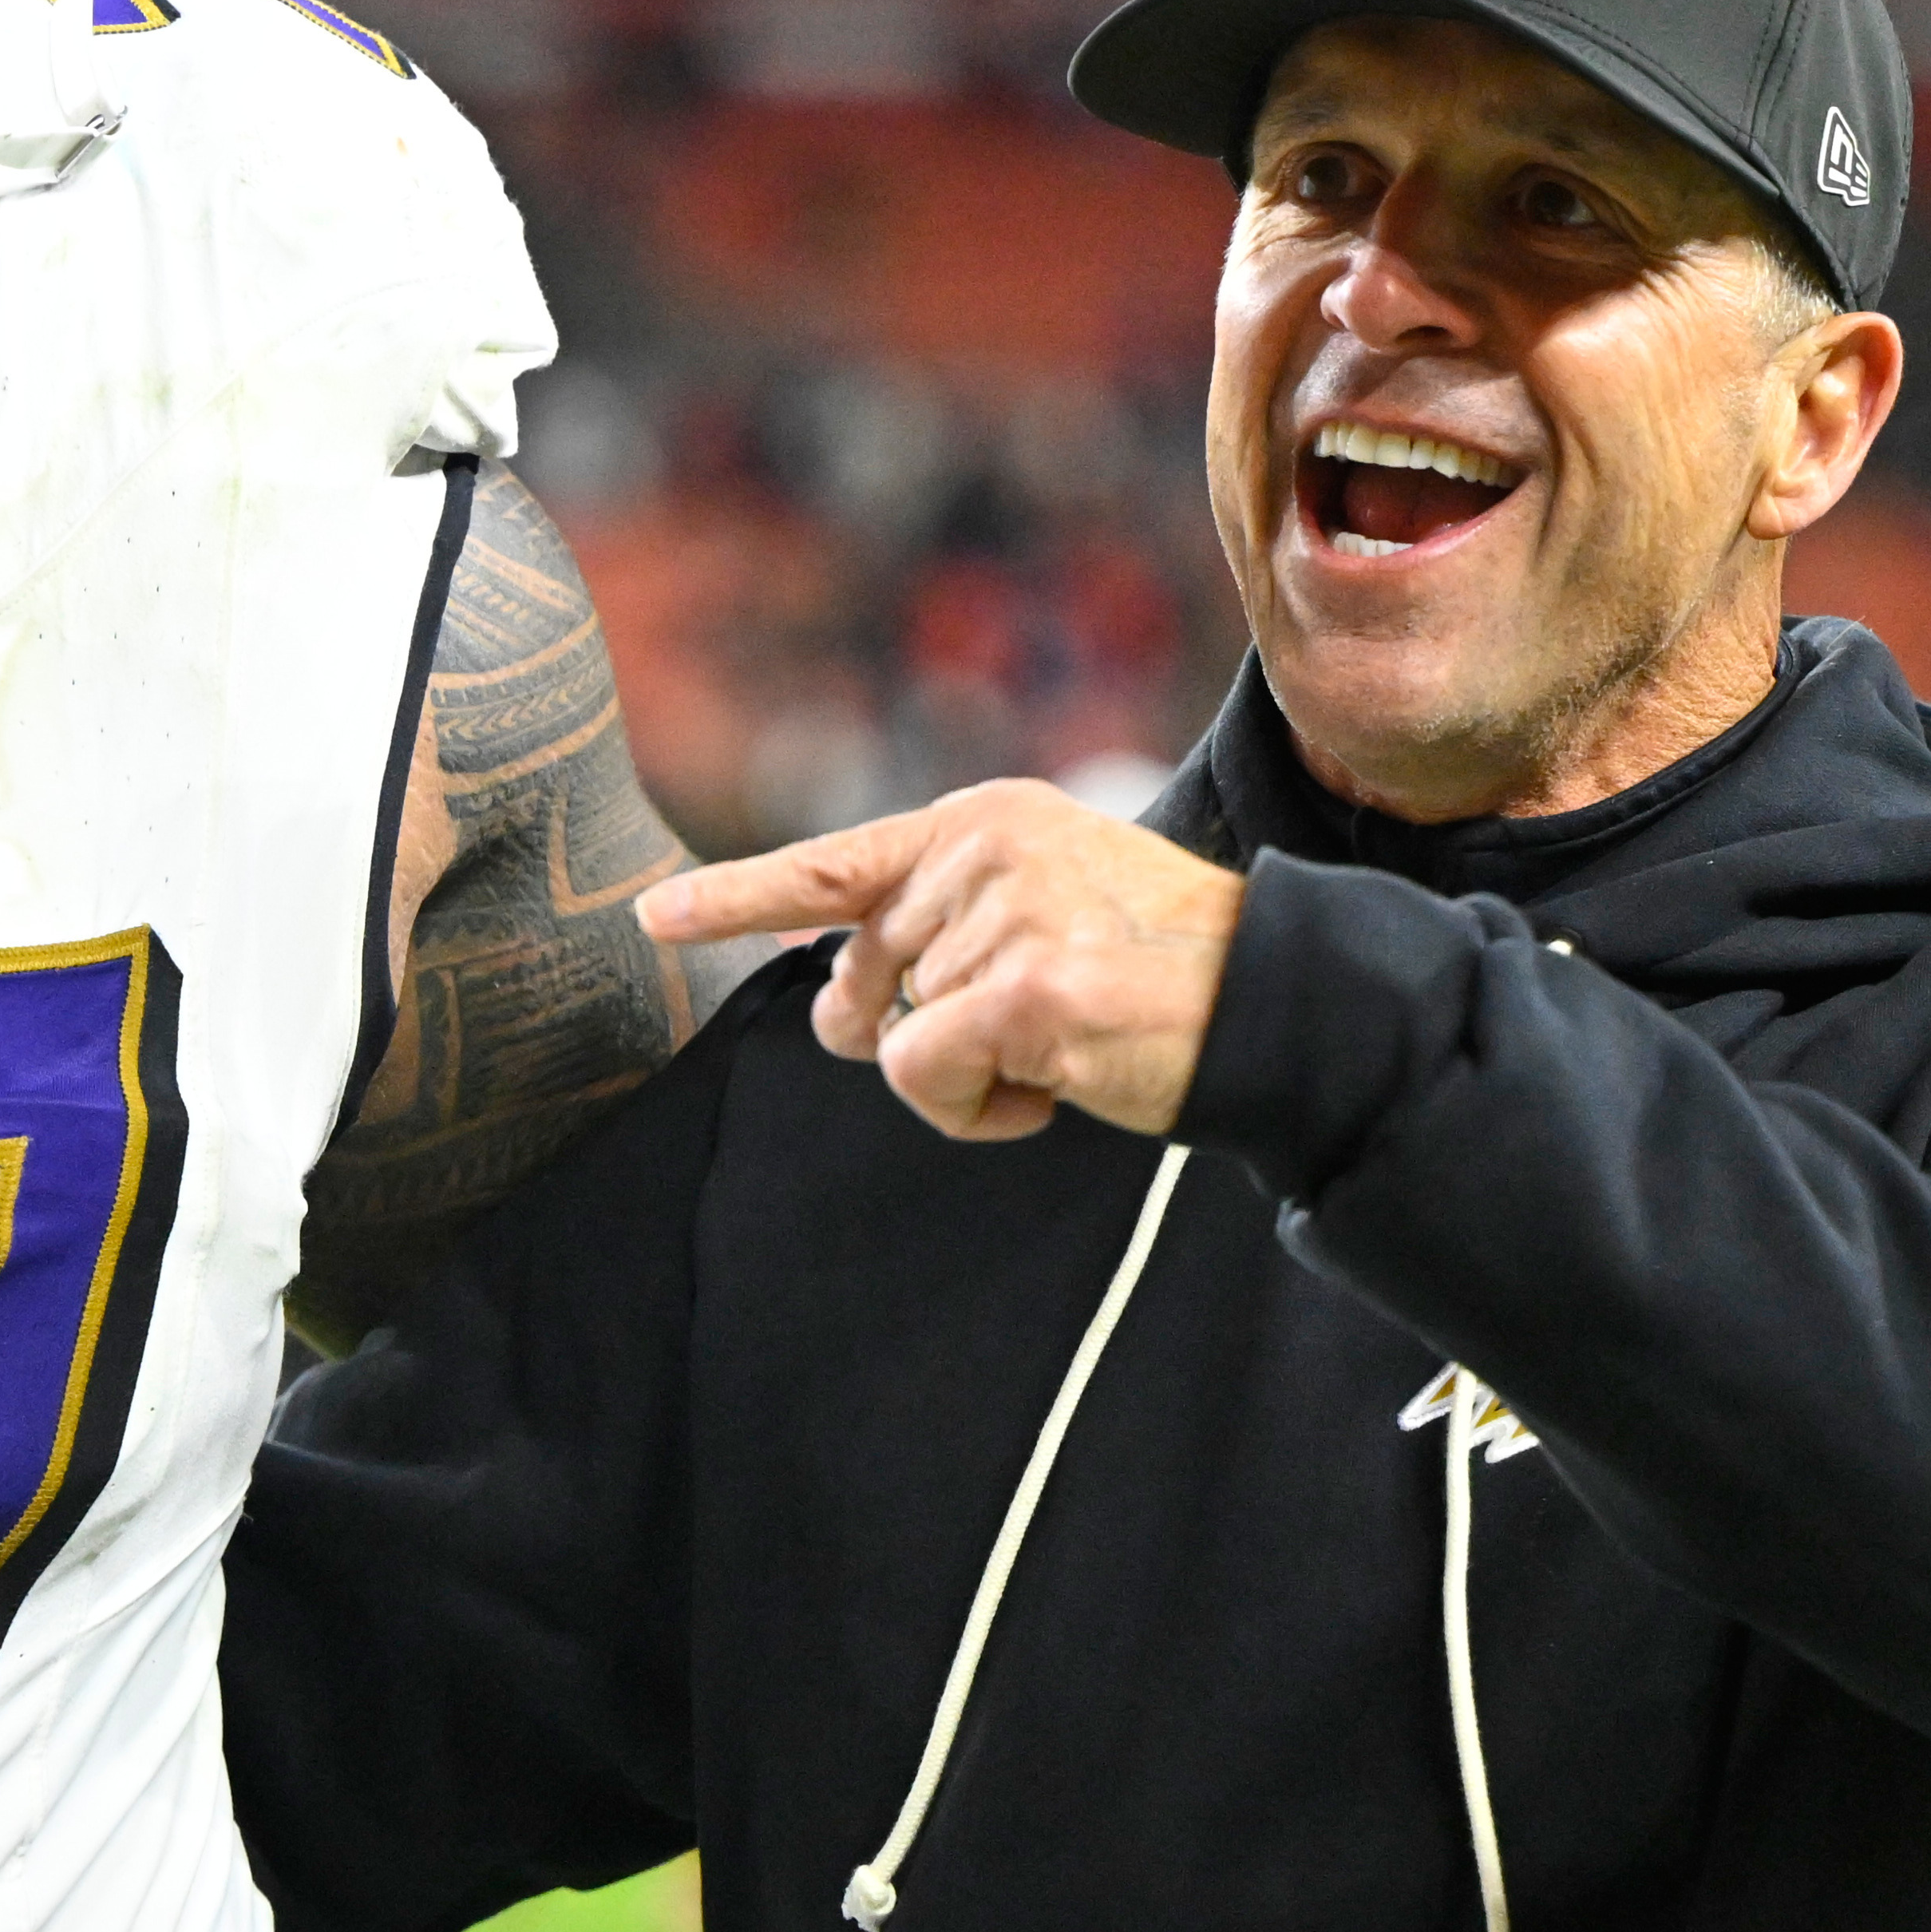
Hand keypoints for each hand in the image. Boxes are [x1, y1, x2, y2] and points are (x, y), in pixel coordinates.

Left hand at [641, 780, 1247, 1143]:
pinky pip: (921, 1076)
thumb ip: (939, 936)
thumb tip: (839, 1006)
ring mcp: (1004, 914)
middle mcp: (984, 850)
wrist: (1274, 1005)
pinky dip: (971, 1109)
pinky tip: (1047, 1090)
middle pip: (864, 977)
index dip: (737, 896)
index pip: (835, 863)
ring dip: (963, 1076)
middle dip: (910, 1031)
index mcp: (984, 822)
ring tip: (1057, 1052)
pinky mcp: (1023, 988)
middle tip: (1010, 1040)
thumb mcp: (1042, 916)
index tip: (655, 914)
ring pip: (892, 1039)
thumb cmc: (1156, 976)